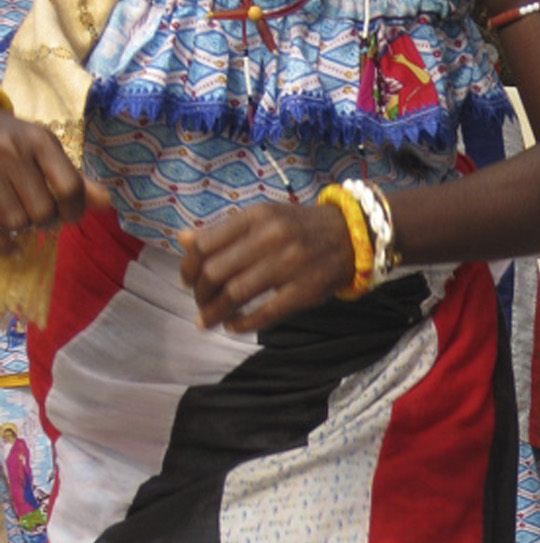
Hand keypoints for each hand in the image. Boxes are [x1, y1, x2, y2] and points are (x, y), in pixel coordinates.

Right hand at [0, 112, 110, 239]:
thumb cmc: (12, 140)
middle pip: (43, 210)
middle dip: (47, 220)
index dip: (75, 210)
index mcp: (38, 141)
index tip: (70, 215)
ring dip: (22, 226)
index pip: (70, 187)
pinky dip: (5, 245)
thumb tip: (106, 203)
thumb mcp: (43, 148)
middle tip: (42, 215)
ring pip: (16, 222)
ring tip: (19, 213)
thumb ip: (73, 176)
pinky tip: (12, 247)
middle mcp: (12, 152)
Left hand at [178, 199, 354, 332]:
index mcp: (257, 216)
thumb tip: (182, 239)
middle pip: (216, 272)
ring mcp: (291, 264)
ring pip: (236, 294)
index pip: (205, 243)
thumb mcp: (263, 218)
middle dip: (200, 294)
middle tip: (200, 304)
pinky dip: (242, 323)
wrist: (354, 235)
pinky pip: (265, 312)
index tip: (187, 281)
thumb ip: (224, 230)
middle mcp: (272, 236)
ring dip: (215, 313)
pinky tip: (234, 326)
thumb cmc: (300, 227)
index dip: (189, 267)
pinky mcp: (306, 290)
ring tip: (208, 321)